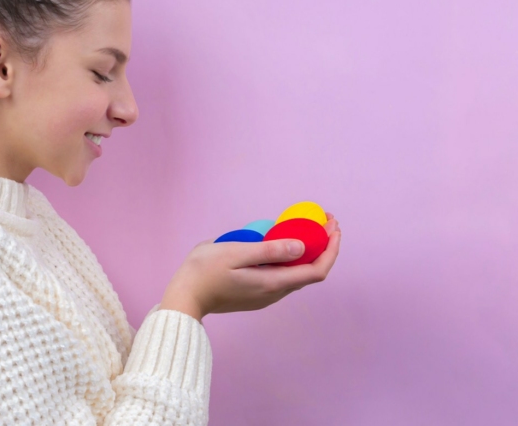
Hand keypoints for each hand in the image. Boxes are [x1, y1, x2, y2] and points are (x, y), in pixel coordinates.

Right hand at [159, 214, 340, 321]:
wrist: (183, 297)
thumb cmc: (204, 271)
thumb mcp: (235, 253)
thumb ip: (269, 250)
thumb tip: (302, 246)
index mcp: (273, 283)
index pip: (317, 270)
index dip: (331, 249)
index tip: (334, 227)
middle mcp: (274, 293)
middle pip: (310, 271)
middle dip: (322, 245)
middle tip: (324, 220)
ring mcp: (265, 295)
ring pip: (297, 273)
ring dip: (308, 250)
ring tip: (308, 226)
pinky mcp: (256, 293)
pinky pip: (283, 274)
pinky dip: (292, 257)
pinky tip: (284, 241)